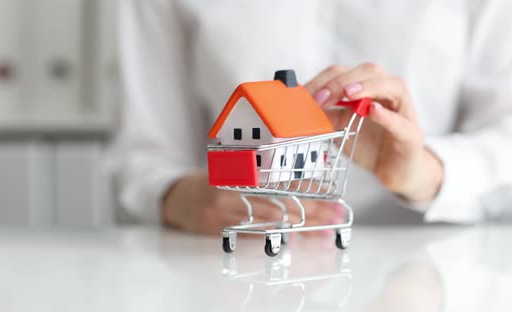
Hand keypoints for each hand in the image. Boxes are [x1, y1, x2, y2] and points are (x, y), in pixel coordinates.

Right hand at [162, 171, 342, 234]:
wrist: (177, 196)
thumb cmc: (213, 182)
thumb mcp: (237, 170)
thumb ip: (266, 178)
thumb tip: (310, 189)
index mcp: (243, 169)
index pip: (284, 180)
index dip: (312, 191)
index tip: (334, 199)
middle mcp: (234, 187)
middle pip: (280, 201)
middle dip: (312, 212)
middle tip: (335, 219)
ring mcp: (224, 209)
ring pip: (268, 220)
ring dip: (298, 229)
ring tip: (322, 234)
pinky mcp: (215, 227)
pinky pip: (248, 235)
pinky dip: (271, 239)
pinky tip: (290, 243)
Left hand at [305, 63, 443, 201]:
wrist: (393, 171)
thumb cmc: (369, 145)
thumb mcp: (341, 128)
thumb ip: (326, 115)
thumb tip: (301, 107)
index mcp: (370, 87)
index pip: (347, 72)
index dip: (325, 79)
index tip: (306, 94)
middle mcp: (389, 93)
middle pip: (369, 71)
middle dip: (342, 81)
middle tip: (322, 97)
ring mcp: (404, 111)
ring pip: (393, 86)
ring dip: (368, 86)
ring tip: (349, 93)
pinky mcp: (411, 134)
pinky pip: (400, 121)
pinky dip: (386, 116)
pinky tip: (373, 111)